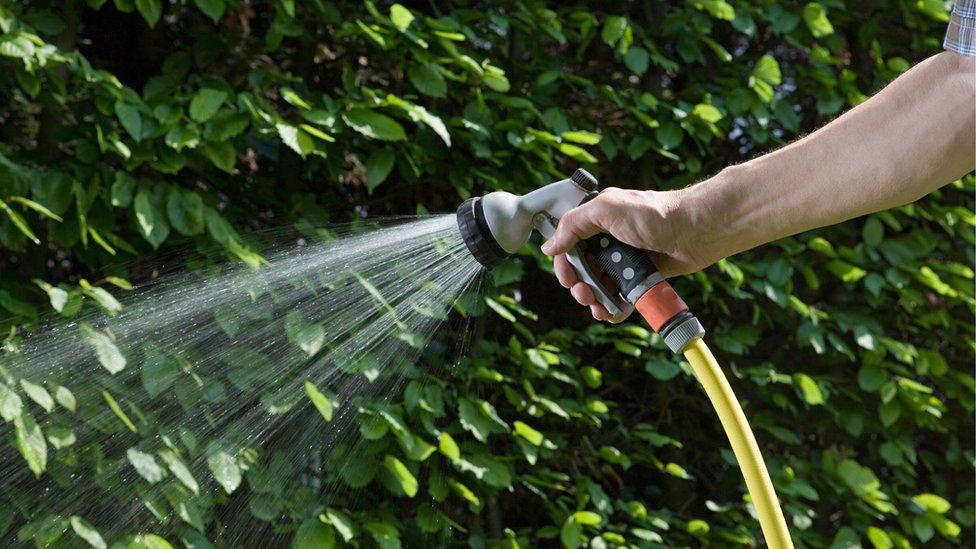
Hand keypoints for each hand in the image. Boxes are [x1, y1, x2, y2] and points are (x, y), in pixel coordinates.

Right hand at [541, 187, 710, 321]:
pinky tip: (611, 313)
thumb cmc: (656, 214)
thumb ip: (574, 224)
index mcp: (597, 220)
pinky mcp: (640, 277)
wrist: (697, 230)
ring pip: (599, 286)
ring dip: (594, 301)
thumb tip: (549, 247)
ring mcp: (625, 260)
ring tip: (598, 307)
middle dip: (578, 285)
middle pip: (582, 269)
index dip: (564, 262)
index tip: (567, 276)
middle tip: (583, 294)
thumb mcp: (608, 209)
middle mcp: (609, 239)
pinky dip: (613, 308)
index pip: (569, 243)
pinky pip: (621, 297)